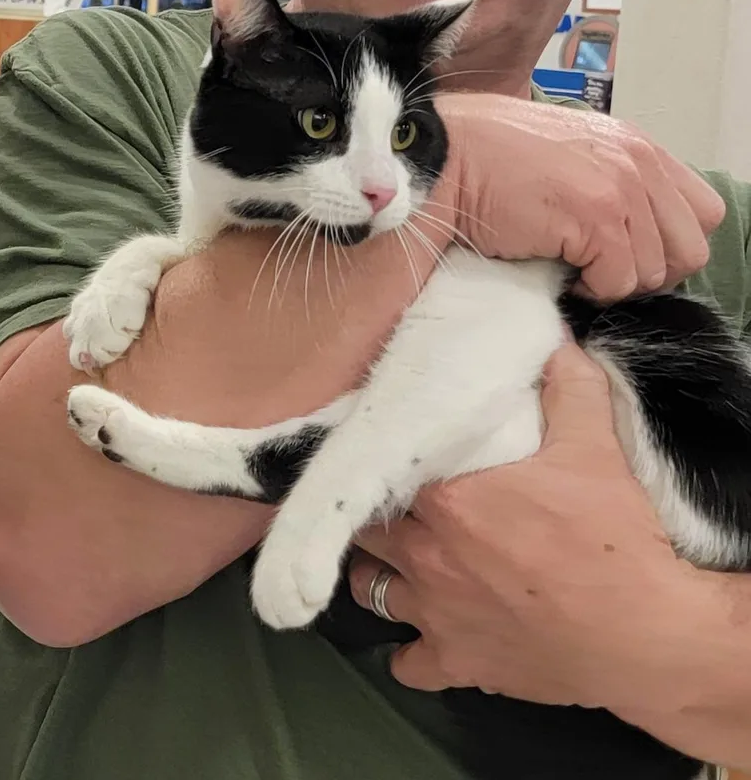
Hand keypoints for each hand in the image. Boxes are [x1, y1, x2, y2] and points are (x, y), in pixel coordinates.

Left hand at [350, 344, 713, 713]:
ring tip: (403, 564)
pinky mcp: (456, 663)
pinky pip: (408, 665)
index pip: (382, 472)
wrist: (643, 631)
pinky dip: (412, 651)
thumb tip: (557, 346)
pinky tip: (426, 636)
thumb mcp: (594, 447)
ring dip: (381, 575)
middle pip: (367, 530)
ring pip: (371, 592)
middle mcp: (426, 555)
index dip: (381, 464)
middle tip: (398, 507)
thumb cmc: (610, 536)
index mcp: (447, 498)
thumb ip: (569, 389)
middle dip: (376, 517)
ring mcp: (435, 614)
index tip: (387, 459)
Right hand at [437, 95, 724, 299]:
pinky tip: (558, 269)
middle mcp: (641, 164)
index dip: (668, 246)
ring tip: (572, 267)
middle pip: (689, 250)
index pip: (702, 214)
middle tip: (599, 270)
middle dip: (647, 272)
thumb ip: (614, 184)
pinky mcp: (595, 218)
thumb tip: (634, 237)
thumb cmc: (493, 161)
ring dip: (613, 283)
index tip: (625, 256)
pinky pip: (616, 282)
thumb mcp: (572, 159)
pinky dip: (589, 290)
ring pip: (653, 273)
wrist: (448, 158)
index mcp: (640, 148)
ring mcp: (621, 190)